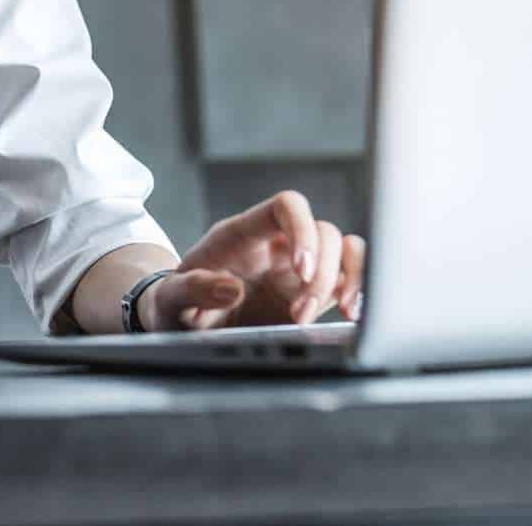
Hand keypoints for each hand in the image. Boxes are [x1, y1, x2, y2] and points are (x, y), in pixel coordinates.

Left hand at [142, 190, 364, 331]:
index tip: (301, 270)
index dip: (303, 229)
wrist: (184, 326)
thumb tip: (230, 288)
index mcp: (243, 234)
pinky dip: (359, 291)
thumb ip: (192, 290)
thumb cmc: (176, 304)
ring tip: (338, 312)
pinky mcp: (312, 293)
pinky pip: (351, 277)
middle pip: (324, 232)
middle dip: (322, 275)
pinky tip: (352, 315)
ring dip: (348, 279)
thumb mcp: (171, 299)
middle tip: (299, 315)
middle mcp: (276, 244)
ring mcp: (298, 267)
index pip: (286, 205)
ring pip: (345, 249)